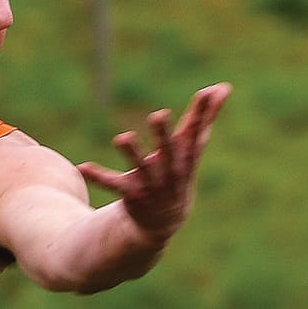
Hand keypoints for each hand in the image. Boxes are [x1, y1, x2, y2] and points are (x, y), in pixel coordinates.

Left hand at [75, 83, 230, 242]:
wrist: (164, 222)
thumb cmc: (179, 174)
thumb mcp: (192, 147)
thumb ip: (206, 117)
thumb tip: (225, 86)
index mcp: (186, 156)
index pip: (197, 132)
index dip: (202, 112)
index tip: (207, 92)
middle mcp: (170, 170)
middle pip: (168, 151)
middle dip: (163, 135)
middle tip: (159, 115)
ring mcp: (150, 183)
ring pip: (140, 167)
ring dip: (131, 153)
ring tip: (121, 138)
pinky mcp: (130, 193)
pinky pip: (113, 184)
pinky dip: (98, 176)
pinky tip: (82, 166)